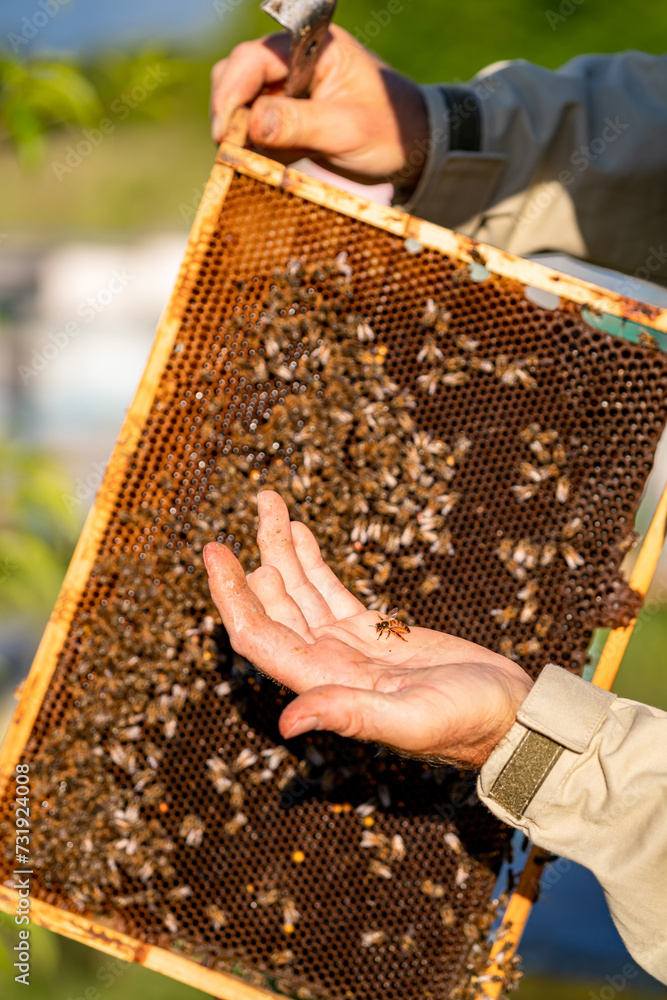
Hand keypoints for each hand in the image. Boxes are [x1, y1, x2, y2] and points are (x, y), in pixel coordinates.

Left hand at [204, 492, 532, 767]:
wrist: (509, 717)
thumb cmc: (469, 723)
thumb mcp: (412, 720)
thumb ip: (350, 715)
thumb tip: (287, 723)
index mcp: (325, 681)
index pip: (258, 635)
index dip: (231, 595)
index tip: (215, 551)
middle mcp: (325, 662)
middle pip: (273, 604)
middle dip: (256, 555)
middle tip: (255, 502)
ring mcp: (347, 644)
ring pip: (300, 590)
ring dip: (282, 548)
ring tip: (269, 500)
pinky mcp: (374, 630)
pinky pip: (328, 590)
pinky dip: (312, 560)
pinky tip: (299, 531)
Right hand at [209, 26, 428, 192]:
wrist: (410, 149)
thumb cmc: (388, 129)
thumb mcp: (347, 130)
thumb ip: (301, 124)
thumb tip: (253, 123)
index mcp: (312, 47)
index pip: (254, 58)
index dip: (232, 91)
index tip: (225, 130)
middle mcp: (293, 61)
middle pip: (237, 74)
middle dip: (228, 112)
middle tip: (230, 150)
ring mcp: (287, 88)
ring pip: (240, 101)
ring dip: (237, 131)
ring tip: (249, 159)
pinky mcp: (286, 115)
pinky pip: (253, 128)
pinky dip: (251, 146)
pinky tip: (263, 163)